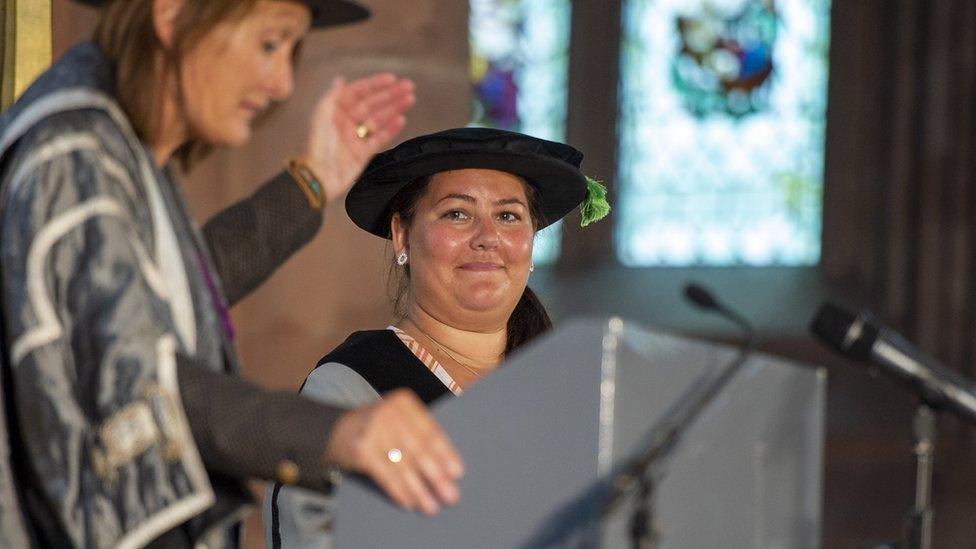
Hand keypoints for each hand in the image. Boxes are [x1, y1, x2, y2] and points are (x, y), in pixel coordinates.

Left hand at [301, 73, 415, 203]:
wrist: (319, 177)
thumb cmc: (317, 146)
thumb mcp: (321, 117)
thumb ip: (332, 97)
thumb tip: (340, 78)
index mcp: (335, 111)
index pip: (358, 93)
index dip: (375, 85)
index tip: (392, 78)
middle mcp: (347, 122)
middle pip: (372, 104)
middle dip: (390, 95)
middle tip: (408, 87)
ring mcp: (356, 138)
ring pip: (379, 119)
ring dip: (394, 109)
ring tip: (409, 100)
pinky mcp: (363, 153)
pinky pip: (380, 139)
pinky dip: (391, 129)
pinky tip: (401, 120)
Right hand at [325, 389, 463, 515]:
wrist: (335, 431)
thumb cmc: (378, 429)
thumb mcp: (398, 421)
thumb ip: (419, 435)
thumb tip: (448, 470)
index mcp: (404, 403)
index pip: (430, 431)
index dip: (445, 453)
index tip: (457, 473)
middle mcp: (389, 413)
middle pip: (419, 449)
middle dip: (436, 476)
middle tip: (451, 496)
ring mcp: (373, 430)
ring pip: (403, 465)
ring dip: (419, 489)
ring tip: (431, 507)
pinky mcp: (361, 449)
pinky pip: (385, 474)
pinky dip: (398, 490)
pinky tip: (409, 502)